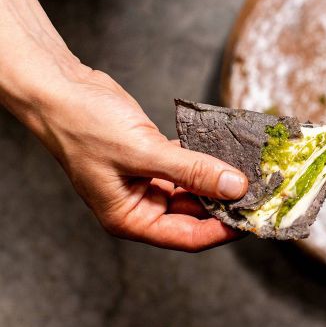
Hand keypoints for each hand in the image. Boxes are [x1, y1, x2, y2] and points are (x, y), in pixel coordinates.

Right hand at [31, 64, 249, 252]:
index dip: (223, 230)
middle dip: (227, 203)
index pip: (188, 236)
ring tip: (252, 171)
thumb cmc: (85, 125)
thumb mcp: (143, 151)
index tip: (254, 218)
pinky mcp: (154, 158)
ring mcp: (147, 181)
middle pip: (196, 214)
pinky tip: (228, 150)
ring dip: (220, 179)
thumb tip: (234, 187)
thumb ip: (192, 170)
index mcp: (130, 218)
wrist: (63, 89)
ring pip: (195, 188)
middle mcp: (140, 205)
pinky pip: (188, 165)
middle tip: (261, 191)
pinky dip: (207, 158)